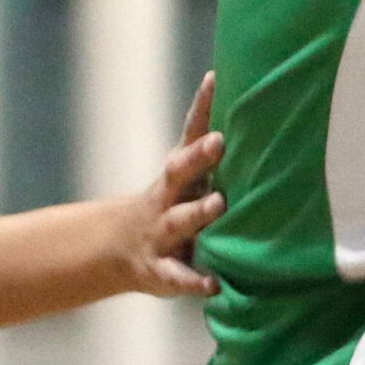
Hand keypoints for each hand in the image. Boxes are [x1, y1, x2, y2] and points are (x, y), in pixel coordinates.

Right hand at [116, 72, 227, 298]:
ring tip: (219, 204)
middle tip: (219, 140)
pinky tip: (213, 285)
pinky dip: (195, 281)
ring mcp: (160, 233)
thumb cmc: (172, 203)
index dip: (202, 106)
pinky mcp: (160, 269)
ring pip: (178, 220)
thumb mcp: (187, 175)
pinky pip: (178, 275)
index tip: (216, 79)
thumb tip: (246, 100)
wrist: (118, 249)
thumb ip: (211, 147)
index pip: (190, 132)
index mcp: (178, 172)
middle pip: (179, 171)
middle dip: (198, 155)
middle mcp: (166, 197)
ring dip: (198, 212)